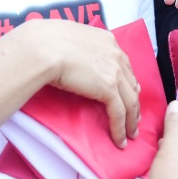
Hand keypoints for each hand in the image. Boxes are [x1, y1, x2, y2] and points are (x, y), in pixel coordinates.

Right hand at [14, 19, 140, 147]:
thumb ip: (79, 47)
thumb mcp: (69, 38)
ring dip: (131, 120)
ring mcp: (114, 72)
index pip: (123, 65)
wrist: (43, 48)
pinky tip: (119, 140)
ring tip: (130, 134)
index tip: (129, 92)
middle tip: (133, 117)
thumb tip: (72, 53)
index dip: (127, 81)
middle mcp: (115, 54)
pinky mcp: (109, 89)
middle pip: (131, 83)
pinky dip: (120, 128)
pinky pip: (119, 113)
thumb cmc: (46, 42)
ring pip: (130, 101)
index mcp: (106, 40)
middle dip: (134, 102)